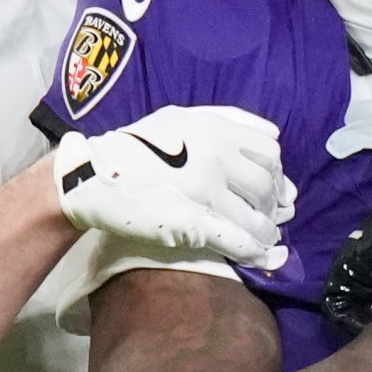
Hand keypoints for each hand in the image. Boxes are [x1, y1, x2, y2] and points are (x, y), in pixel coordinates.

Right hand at [55, 106, 295, 268]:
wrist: (93, 175)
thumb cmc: (139, 145)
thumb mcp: (183, 116)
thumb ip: (230, 118)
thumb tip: (275, 136)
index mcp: (215, 129)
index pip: (269, 153)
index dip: (277, 173)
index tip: (274, 186)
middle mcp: (214, 157)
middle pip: (266, 186)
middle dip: (274, 204)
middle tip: (273, 215)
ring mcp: (204, 192)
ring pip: (256, 217)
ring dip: (267, 231)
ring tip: (266, 237)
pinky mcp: (192, 223)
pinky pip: (236, 241)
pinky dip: (254, 251)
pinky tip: (258, 255)